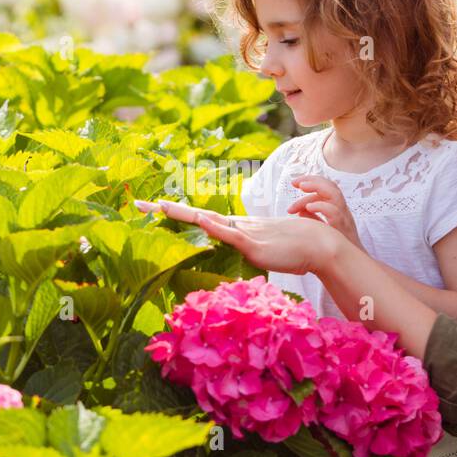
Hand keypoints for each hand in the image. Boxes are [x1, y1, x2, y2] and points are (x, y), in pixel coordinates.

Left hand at [134, 199, 338, 274]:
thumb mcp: (263, 251)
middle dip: (166, 210)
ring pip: (207, 221)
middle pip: (194, 216)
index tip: (151, 208)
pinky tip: (201, 220)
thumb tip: (236, 252)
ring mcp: (244, 234)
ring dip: (182, 214)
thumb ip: (248, 249)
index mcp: (235, 228)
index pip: (199, 219)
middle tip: (137, 205)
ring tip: (158, 206)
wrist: (319, 246)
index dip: (175, 213)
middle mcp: (235, 227)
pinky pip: (232, 235)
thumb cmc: (294, 249)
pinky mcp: (254, 245)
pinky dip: (215, 227)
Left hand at [287, 174, 361, 247]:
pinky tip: (308, 208)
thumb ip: (314, 219)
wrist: (352, 268)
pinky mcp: (343, 230)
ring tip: (301, 187)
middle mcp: (343, 211)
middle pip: (332, 186)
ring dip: (317, 188)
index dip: (312, 182)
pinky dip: (322, 207)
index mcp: (338, 210)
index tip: (295, 183)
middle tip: (294, 182)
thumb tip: (299, 212)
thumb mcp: (324, 230)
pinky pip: (335, 213)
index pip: (327, 188)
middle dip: (312, 180)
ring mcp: (345, 219)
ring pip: (335, 195)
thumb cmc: (338, 250)